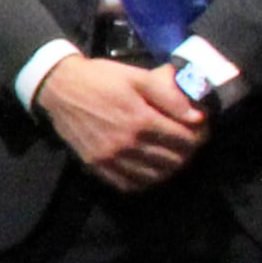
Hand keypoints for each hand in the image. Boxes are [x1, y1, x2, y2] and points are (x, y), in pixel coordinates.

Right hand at [37, 51, 210, 193]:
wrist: (59, 89)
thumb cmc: (101, 79)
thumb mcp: (137, 77)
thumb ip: (168, 95)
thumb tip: (197, 116)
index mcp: (140, 119)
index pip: (184, 138)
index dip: (200, 135)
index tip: (202, 130)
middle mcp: (127, 144)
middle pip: (173, 160)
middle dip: (188, 152)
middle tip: (189, 142)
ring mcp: (111, 158)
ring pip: (154, 176)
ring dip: (170, 168)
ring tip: (173, 156)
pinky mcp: (97, 166)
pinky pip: (129, 185)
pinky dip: (145, 181)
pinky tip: (150, 169)